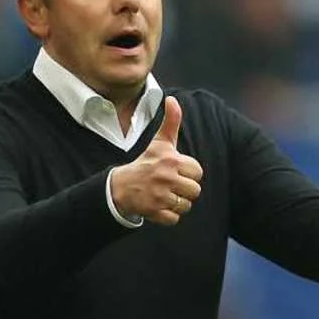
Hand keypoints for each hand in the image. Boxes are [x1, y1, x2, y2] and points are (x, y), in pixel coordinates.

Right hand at [111, 96, 203, 224]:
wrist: (121, 186)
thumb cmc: (146, 162)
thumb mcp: (160, 142)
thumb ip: (171, 121)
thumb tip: (172, 99)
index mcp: (171, 160)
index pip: (197, 172)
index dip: (188, 173)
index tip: (175, 171)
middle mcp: (166, 178)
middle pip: (195, 191)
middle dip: (185, 190)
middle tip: (171, 185)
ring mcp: (160, 196)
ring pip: (186, 206)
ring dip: (178, 203)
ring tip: (165, 195)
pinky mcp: (154, 212)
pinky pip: (174, 219)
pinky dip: (168, 216)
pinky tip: (159, 206)